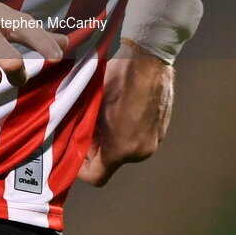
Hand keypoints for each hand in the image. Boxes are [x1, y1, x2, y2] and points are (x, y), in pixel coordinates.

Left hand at [77, 42, 173, 185]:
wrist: (148, 58)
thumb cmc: (118, 76)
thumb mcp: (94, 104)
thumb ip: (88, 129)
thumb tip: (81, 139)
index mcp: (121, 148)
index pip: (97, 176)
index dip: (81, 169)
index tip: (74, 156)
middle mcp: (140, 151)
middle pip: (112, 161)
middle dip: (97, 149)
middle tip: (86, 129)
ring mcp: (154, 140)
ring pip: (126, 149)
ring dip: (114, 139)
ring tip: (104, 117)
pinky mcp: (162, 128)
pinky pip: (140, 137)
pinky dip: (129, 130)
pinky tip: (123, 110)